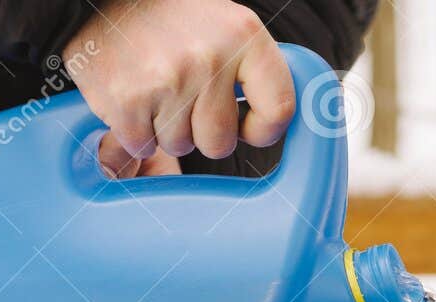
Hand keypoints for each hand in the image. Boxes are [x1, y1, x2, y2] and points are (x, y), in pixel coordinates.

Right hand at [63, 0, 294, 175]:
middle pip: (220, 142)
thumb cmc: (174, 21)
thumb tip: (309, 119)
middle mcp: (209, 56)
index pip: (280, 109)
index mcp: (245, 36)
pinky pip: (143, 145)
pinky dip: (135, 131)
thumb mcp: (228, 30)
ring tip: (154, 88)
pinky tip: (132, 97)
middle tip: (183, 95)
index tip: (246, 125)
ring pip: (179, 146)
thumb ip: (259, 73)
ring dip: (165, 128)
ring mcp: (166, 79)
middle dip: (201, 130)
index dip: (263, 129)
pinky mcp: (126, 99)